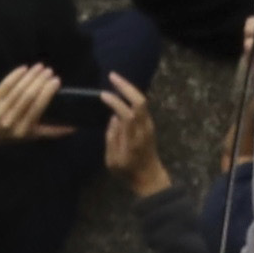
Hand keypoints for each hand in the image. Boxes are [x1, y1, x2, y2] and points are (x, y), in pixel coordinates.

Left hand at [0, 63, 65, 147]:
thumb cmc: (9, 135)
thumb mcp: (30, 136)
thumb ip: (52, 131)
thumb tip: (74, 127)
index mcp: (24, 130)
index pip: (38, 108)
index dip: (47, 92)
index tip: (57, 81)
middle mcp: (12, 120)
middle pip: (28, 96)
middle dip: (40, 81)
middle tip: (50, 71)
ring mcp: (0, 110)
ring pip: (18, 89)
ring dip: (30, 75)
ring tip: (40, 67)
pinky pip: (5, 85)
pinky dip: (15, 75)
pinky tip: (24, 68)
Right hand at [98, 71, 165, 194]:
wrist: (149, 176)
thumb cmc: (128, 171)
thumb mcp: (112, 161)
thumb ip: (112, 138)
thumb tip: (113, 118)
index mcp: (133, 139)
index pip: (127, 114)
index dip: (116, 102)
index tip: (103, 95)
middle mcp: (144, 129)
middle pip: (140, 102)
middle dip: (126, 86)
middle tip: (112, 76)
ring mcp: (149, 125)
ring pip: (143, 101)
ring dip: (130, 88)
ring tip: (115, 80)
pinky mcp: (150, 124)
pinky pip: (142, 105)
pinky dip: (132, 95)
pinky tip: (123, 91)